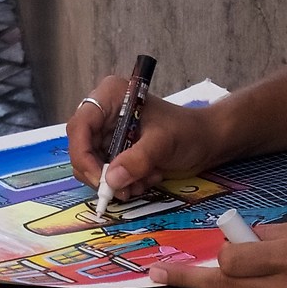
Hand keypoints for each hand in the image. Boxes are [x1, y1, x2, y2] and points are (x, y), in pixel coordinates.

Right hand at [65, 78, 223, 199]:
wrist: (206, 141)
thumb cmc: (188, 132)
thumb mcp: (163, 143)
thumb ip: (137, 160)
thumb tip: (111, 180)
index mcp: (111, 97)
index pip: (80, 126)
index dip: (83, 155)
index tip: (100, 179)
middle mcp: (104, 113)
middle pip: (81, 149)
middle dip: (102, 173)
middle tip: (123, 190)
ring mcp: (108, 133)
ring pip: (93, 165)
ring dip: (118, 180)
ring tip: (146, 179)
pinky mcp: (116, 149)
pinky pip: (107, 172)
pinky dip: (125, 181)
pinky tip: (148, 176)